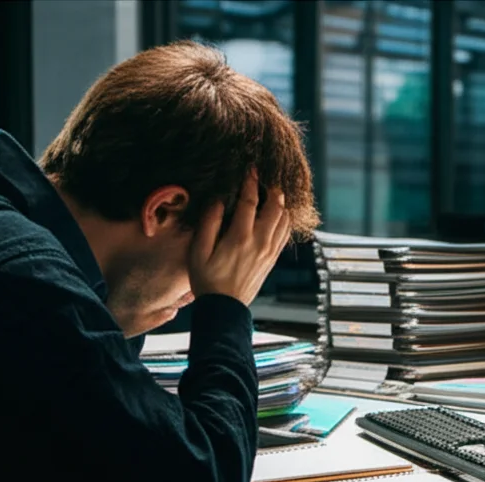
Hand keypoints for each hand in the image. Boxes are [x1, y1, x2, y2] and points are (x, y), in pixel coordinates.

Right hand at [188, 172, 290, 306]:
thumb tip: (218, 200)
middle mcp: (260, 242)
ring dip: (281, 203)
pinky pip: (285, 234)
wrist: (224, 309)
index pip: (251, 201)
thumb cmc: (206, 280)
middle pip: (276, 207)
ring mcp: (269, 251)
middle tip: (266, 177)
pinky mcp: (272, 259)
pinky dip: (285, 219)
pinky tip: (278, 214)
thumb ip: (208, 223)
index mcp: (240, 237)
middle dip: (273, 188)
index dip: (251, 182)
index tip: (251, 169)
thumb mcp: (198, 251)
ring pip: (285, 219)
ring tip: (273, 192)